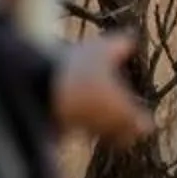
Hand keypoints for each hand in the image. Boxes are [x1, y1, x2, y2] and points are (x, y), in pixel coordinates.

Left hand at [52, 31, 154, 146]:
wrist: (29, 97)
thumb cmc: (85, 94)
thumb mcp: (119, 111)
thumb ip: (135, 120)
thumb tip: (147, 126)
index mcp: (104, 49)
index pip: (126, 42)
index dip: (134, 51)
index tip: (138, 59)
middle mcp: (81, 54)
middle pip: (107, 69)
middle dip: (119, 89)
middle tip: (133, 111)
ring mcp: (61, 71)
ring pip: (89, 88)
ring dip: (100, 107)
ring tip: (113, 129)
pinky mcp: (44, 91)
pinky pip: (71, 104)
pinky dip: (82, 117)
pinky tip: (90, 135)